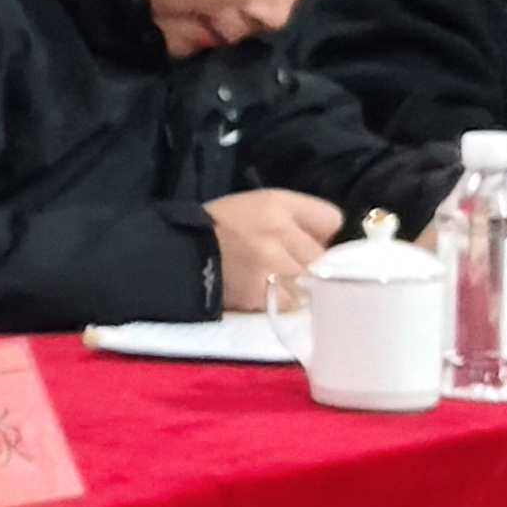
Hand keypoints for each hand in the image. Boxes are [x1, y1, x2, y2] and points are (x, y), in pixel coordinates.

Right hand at [208, 189, 342, 313]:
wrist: (176, 257)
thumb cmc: (217, 228)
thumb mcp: (254, 205)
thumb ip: (293, 218)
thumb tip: (326, 241)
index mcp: (276, 204)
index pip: (331, 219)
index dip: (320, 231)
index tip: (305, 239)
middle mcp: (278, 232)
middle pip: (323, 254)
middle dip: (309, 260)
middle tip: (287, 263)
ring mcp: (271, 265)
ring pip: (311, 280)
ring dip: (299, 283)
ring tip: (277, 281)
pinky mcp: (261, 293)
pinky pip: (292, 302)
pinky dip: (285, 301)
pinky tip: (267, 294)